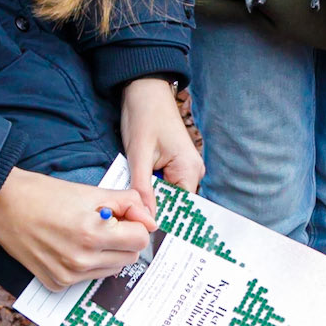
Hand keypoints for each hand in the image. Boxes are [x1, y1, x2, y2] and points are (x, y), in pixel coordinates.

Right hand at [0, 167, 153, 291]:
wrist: (4, 207)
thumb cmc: (47, 195)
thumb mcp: (92, 192)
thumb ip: (128, 203)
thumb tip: (151, 221)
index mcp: (93, 233)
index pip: (140, 239)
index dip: (135, 224)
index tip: (123, 216)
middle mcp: (82, 260)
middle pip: (130, 257)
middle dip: (124, 240)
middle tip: (104, 223)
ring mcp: (68, 276)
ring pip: (112, 270)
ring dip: (108, 253)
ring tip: (86, 234)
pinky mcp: (56, 284)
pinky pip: (88, 278)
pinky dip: (87, 264)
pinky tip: (69, 246)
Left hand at [120, 76, 203, 218]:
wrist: (145, 90)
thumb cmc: (144, 116)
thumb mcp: (138, 155)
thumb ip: (143, 189)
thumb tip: (147, 220)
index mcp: (189, 170)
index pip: (180, 209)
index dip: (162, 222)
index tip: (144, 234)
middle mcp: (193, 171)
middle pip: (174, 204)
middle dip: (153, 210)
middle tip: (131, 220)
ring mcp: (185, 168)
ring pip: (167, 196)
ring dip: (150, 199)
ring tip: (132, 204)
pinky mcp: (175, 164)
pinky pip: (164, 185)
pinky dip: (150, 188)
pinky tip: (138, 189)